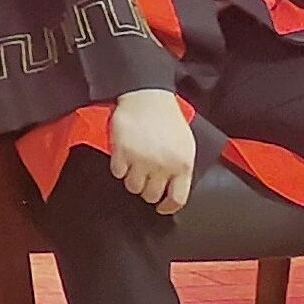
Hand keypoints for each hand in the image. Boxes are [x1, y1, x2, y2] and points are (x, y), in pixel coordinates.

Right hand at [108, 88, 195, 213]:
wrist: (147, 96)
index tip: (161, 207)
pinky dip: (119, 167)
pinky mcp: (122, 152)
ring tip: (134, 166)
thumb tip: (174, 188)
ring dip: (132, 179)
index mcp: (182, 164)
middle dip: (148, 190)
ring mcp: (141, 159)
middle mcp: (162, 165)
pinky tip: (124, 156)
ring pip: (133, 187)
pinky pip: (117, 173)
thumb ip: (181, 167)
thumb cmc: (167, 118)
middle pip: (151, 195)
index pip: (177, 199)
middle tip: (145, 179)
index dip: (167, 207)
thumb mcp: (185, 145)